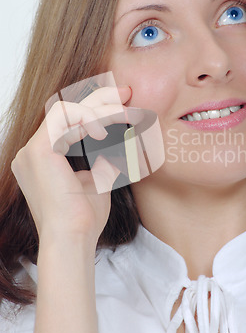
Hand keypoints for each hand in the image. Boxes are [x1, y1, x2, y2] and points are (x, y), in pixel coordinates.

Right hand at [11, 85, 131, 247]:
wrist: (73, 239)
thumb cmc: (84, 217)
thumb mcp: (97, 181)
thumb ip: (101, 160)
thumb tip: (116, 144)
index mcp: (42, 159)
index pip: (67, 120)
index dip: (93, 107)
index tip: (122, 103)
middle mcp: (32, 152)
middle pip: (67, 110)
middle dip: (99, 98)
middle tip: (127, 93)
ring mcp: (31, 150)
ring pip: (68, 110)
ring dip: (100, 108)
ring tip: (126, 113)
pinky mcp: (39, 151)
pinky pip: (66, 118)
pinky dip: (90, 118)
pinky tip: (107, 131)